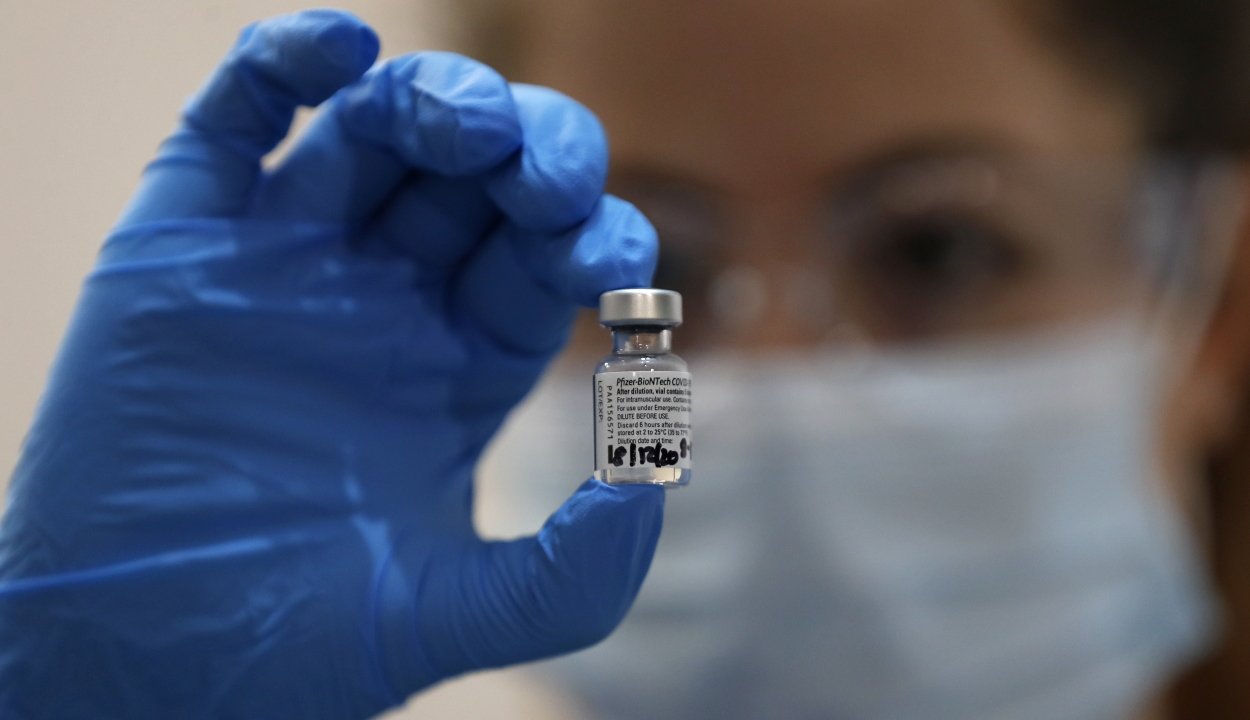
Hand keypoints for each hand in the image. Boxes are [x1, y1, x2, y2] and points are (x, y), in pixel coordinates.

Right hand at [0, 10, 662, 718]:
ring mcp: (286, 262)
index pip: (544, 262)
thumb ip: (576, 570)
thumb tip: (660, 469)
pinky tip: (341, 47)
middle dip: (527, 156)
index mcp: (458, 365)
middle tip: (544, 172)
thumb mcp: (456, 615)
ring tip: (462, 121)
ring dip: (430, 101)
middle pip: (477, 183)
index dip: (590, 237)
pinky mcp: (185, 243)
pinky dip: (282, 64)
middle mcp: (383, 299)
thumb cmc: (295, 647)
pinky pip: (235, 120)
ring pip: (371, 135)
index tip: (612, 253)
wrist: (140, 662)